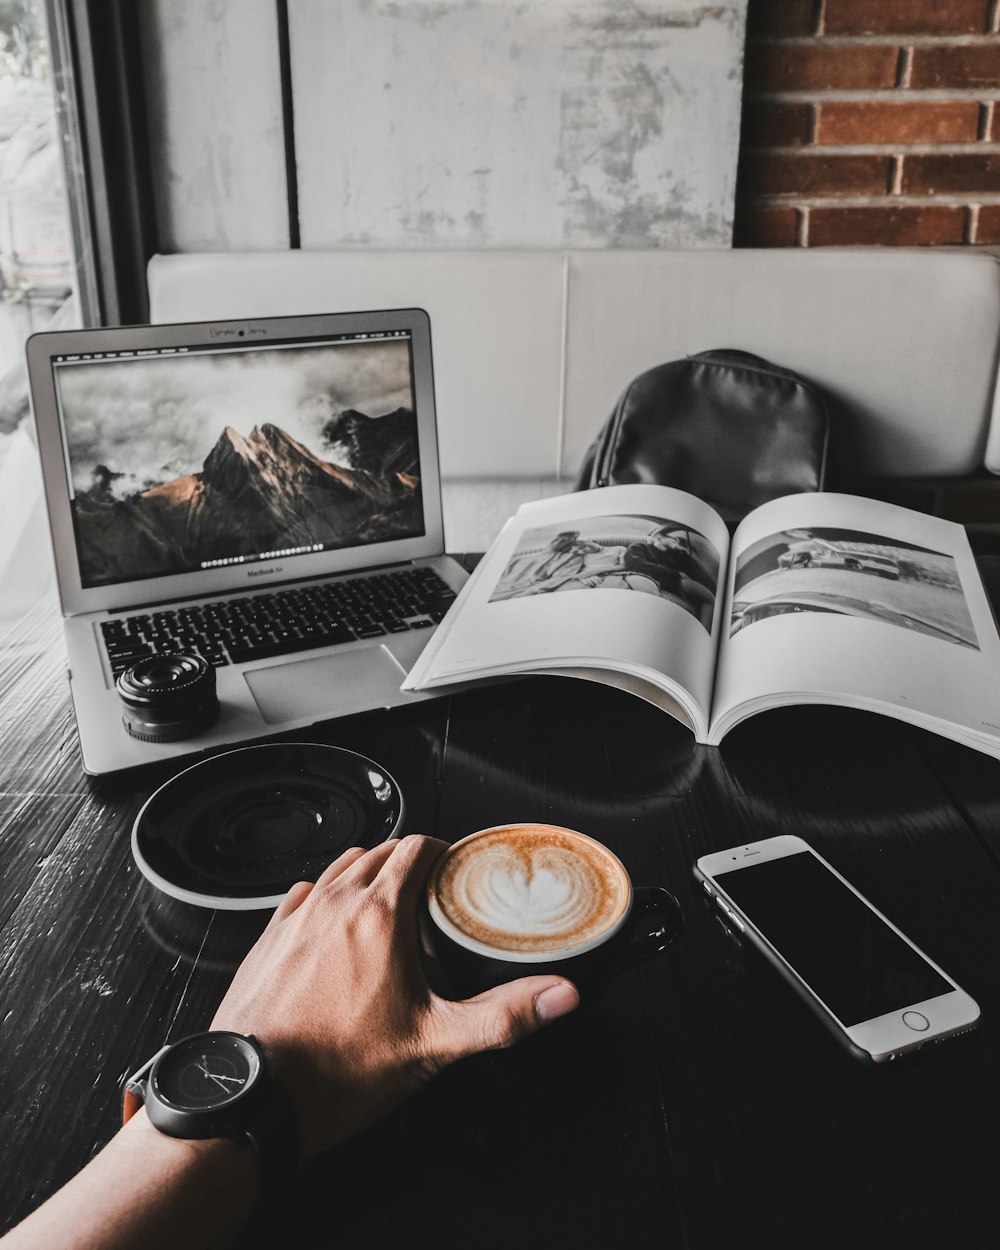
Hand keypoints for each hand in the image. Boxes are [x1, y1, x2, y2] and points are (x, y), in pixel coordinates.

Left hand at [211, 835, 578, 1158]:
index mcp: (379, 915)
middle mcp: (334, 904)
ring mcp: (296, 918)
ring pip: (339, 867)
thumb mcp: (435, 1045)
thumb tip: (558, 996)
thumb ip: (503, 1016)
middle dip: (410, 864)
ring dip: (367, 874)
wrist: (253, 1099)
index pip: (416, 848)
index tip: (455, 871)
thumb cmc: (335, 1073)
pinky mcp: (268, 940)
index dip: (443, 852)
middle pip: (379, 852)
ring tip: (389, 911)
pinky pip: (301, 894)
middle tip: (432, 899)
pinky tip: (335, 928)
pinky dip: (325, 897)